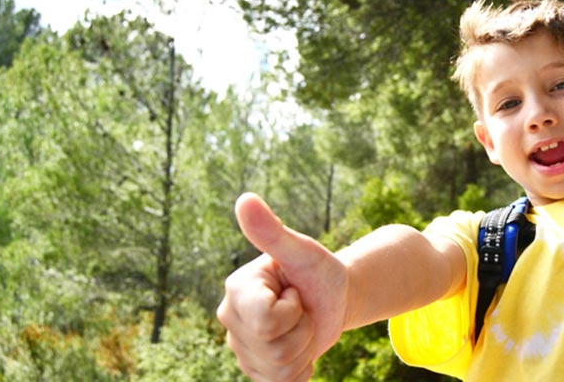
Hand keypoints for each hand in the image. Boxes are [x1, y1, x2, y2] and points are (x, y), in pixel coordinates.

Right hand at [216, 193, 348, 380]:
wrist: (334, 298)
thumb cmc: (318, 270)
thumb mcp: (302, 251)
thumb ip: (272, 232)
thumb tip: (244, 199)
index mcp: (236, 290)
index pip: (267, 321)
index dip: (293, 309)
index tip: (294, 291)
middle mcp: (230, 319)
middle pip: (275, 348)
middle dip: (302, 330)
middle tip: (302, 309)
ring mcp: (242, 348)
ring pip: (281, 368)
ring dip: (305, 348)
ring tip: (302, 326)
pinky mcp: (257, 369)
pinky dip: (302, 369)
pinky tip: (300, 348)